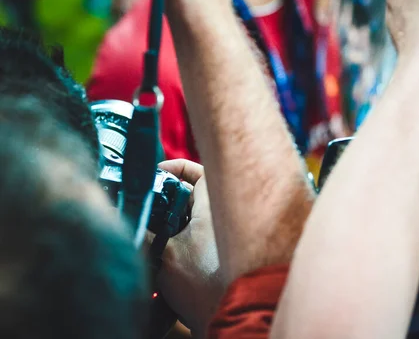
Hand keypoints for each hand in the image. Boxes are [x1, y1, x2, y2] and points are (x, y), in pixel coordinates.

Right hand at [156, 160, 223, 335]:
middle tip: (147, 205)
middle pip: (191, 195)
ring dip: (170, 221)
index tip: (157, 173)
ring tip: (150, 232)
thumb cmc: (203, 283)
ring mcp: (220, 236)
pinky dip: (178, 239)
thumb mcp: (164, 252)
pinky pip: (195, 237)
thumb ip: (144, 230)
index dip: (177, 168)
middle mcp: (221, 216)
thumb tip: (126, 215)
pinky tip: (161, 252)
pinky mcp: (217, 254)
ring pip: (191, 217)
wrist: (226, 317)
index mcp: (214, 204)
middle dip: (167, 198)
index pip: (198, 171)